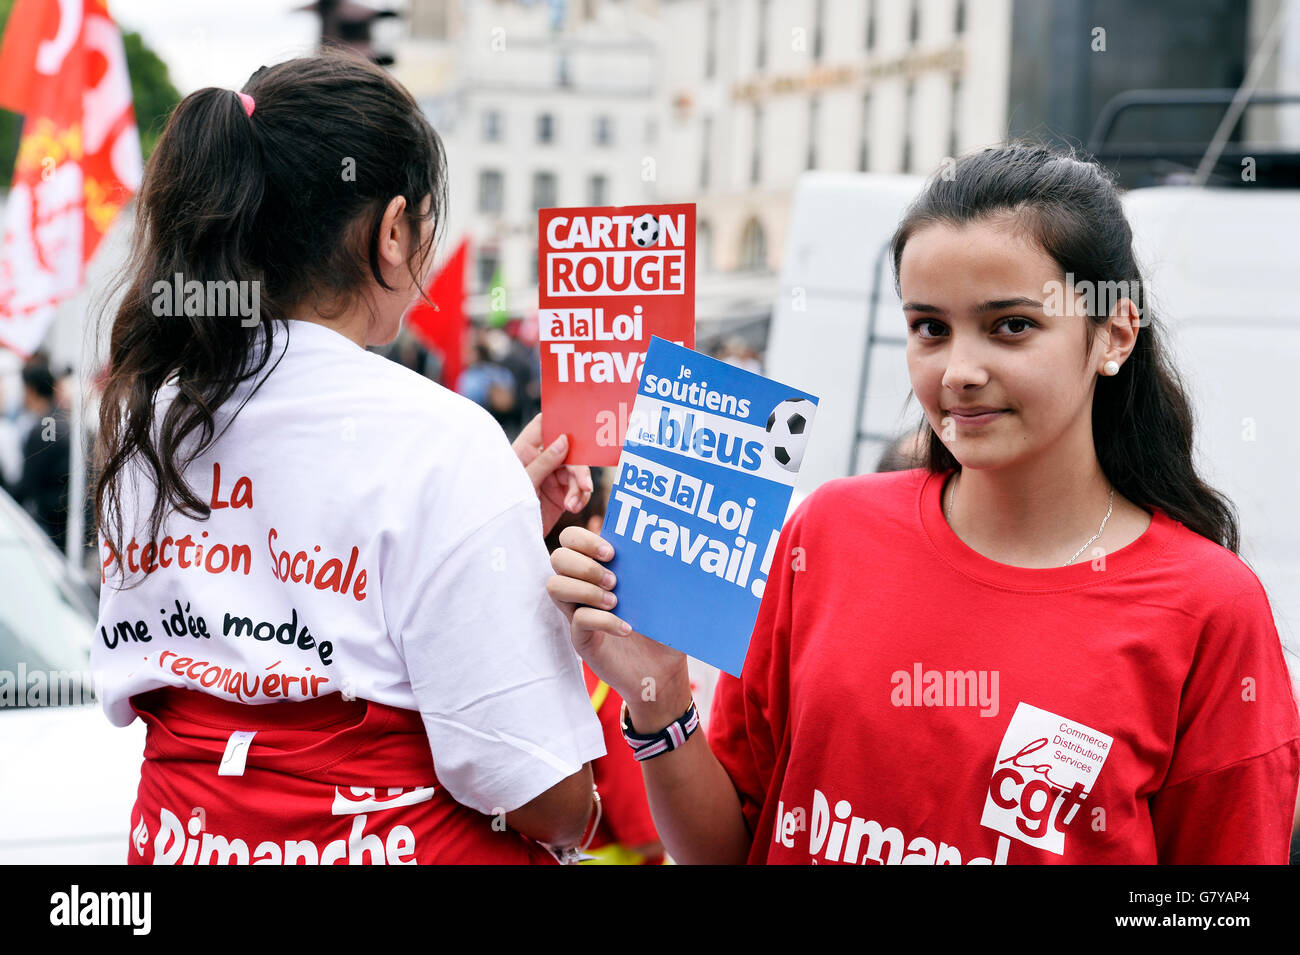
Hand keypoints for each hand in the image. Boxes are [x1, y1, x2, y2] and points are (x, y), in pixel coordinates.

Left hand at [512, 413, 593, 535]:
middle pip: (569, 451)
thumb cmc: (504, 508)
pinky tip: (574, 508)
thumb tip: (564, 439)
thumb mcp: (524, 482)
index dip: (559, 419)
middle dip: (578, 468)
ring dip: (579, 487)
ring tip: (573, 504)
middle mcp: (540, 461)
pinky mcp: (561, 495)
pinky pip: (579, 490)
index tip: (577, 424)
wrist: (506, 541)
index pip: (543, 425)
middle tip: (584, 485)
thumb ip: (544, 461)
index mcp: (525, 450)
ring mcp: (552, 477)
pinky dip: (580, 498)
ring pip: (576, 472)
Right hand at [547, 525, 691, 728]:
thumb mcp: (663, 595)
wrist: (663, 670)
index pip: (570, 538)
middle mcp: (583, 586)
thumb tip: (664, 549)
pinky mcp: (581, 638)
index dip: (583, 540)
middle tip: (614, 581)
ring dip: (585, 589)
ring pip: (555, 586)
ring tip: (615, 602)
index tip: (612, 553)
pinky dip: (603, 621)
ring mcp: (578, 612)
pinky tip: (626, 628)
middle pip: (557, 557)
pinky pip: (578, 620)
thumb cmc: (662, 627)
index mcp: (600, 567)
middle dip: (584, 565)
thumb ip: (656, 571)